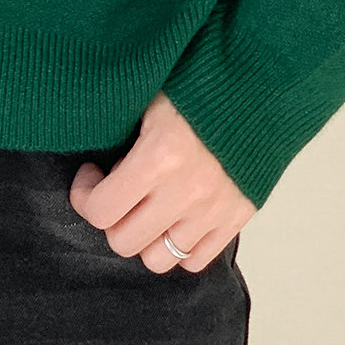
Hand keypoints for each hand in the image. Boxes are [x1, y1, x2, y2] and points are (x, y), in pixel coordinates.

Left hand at [69, 91, 255, 272]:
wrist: (260, 85)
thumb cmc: (199, 84)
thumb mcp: (150, 97)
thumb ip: (122, 134)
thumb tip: (95, 162)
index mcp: (160, 156)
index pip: (101, 210)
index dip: (84, 196)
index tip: (91, 176)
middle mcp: (186, 191)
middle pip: (124, 242)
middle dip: (111, 218)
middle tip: (118, 191)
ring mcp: (214, 210)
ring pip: (158, 259)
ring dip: (145, 236)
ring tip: (148, 206)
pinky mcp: (236, 217)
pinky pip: (195, 260)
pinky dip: (179, 246)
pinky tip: (175, 216)